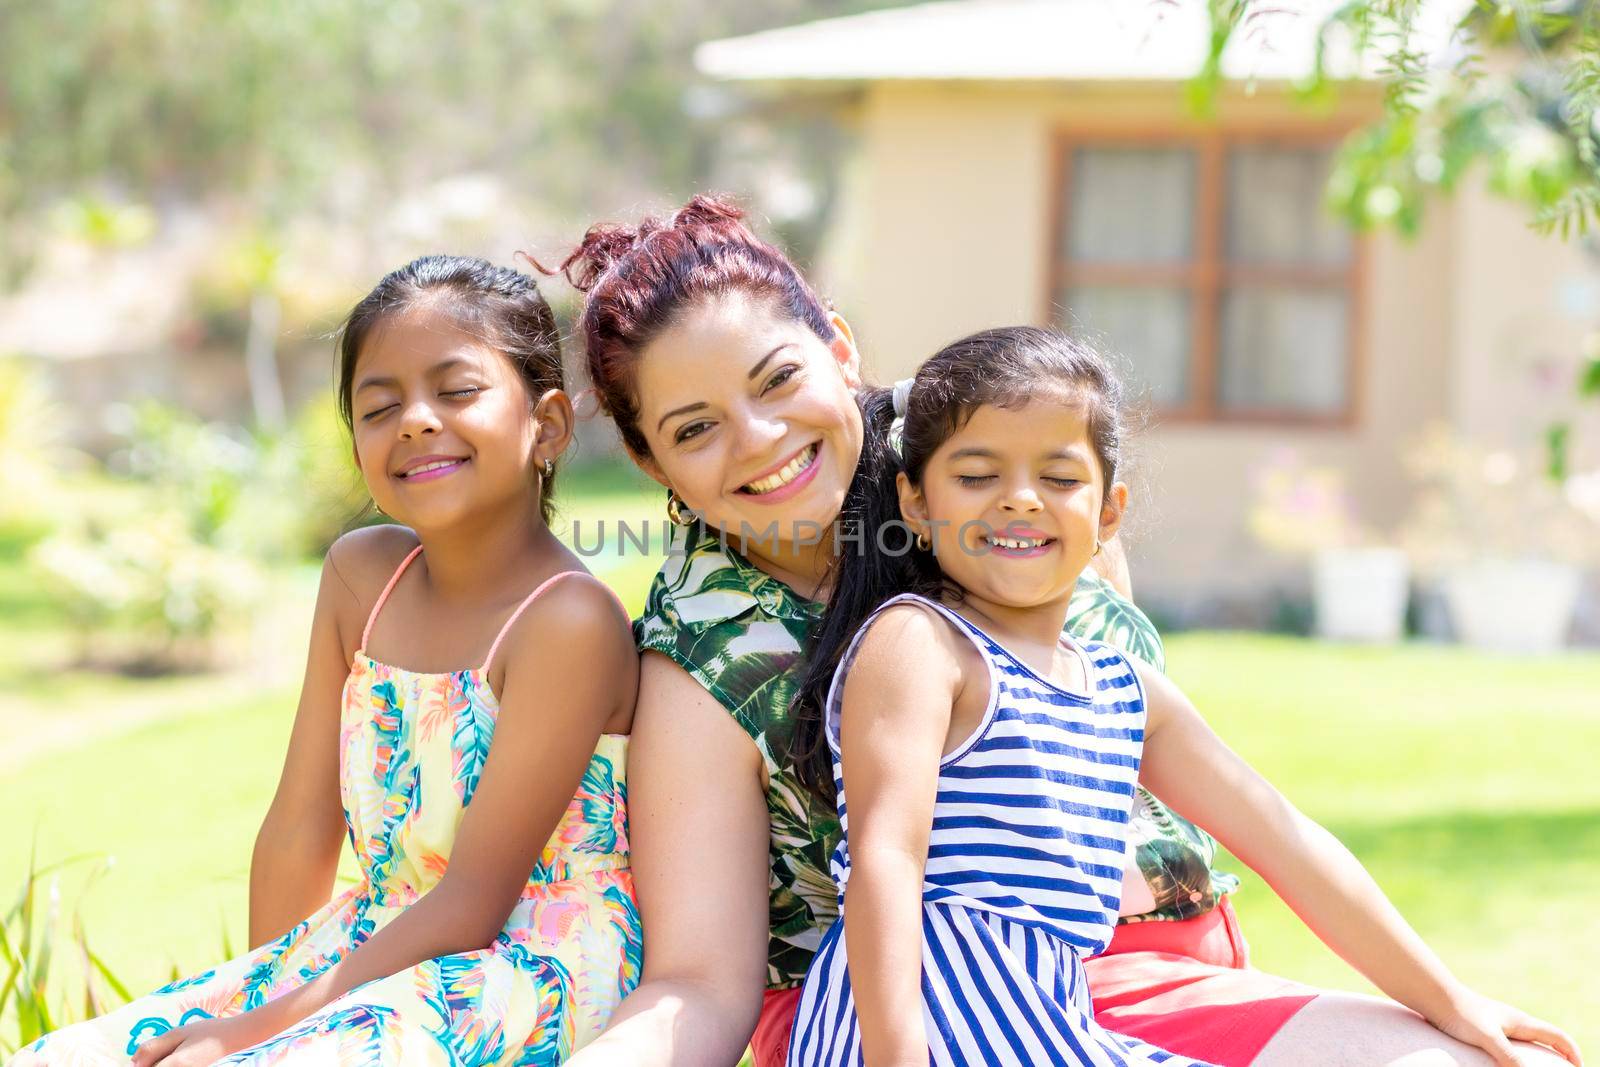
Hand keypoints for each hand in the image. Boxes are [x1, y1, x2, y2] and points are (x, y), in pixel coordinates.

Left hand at [130, 1010, 281, 1066]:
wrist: (234, 1037)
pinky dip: (166, 1064)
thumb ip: (153, 1047)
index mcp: (173, 1066)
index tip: (136, 1058)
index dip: (137, 1064)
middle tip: (155, 1051)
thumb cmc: (207, 1032)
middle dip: (146, 1063)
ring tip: (166, 1052)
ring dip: (156, 1063)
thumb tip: (132, 1062)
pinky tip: (173, 1055)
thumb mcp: (178, 1033)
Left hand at [1431, 989, 1582, 1066]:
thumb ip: (1507, 1055)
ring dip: (1537, 1054)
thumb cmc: (1460, 1013)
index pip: (1557, 1037)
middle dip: (1557, 1055)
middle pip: (1545, 1038)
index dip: (1572, 1052)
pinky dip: (1515, 1054)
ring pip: (1527, 1040)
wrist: (1434, 996)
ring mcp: (1498, 1023)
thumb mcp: (1487, 1037)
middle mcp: (1513, 1021)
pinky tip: (1504, 1062)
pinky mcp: (1483, 1026)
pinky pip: (1508, 1042)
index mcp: (1521, 1022)